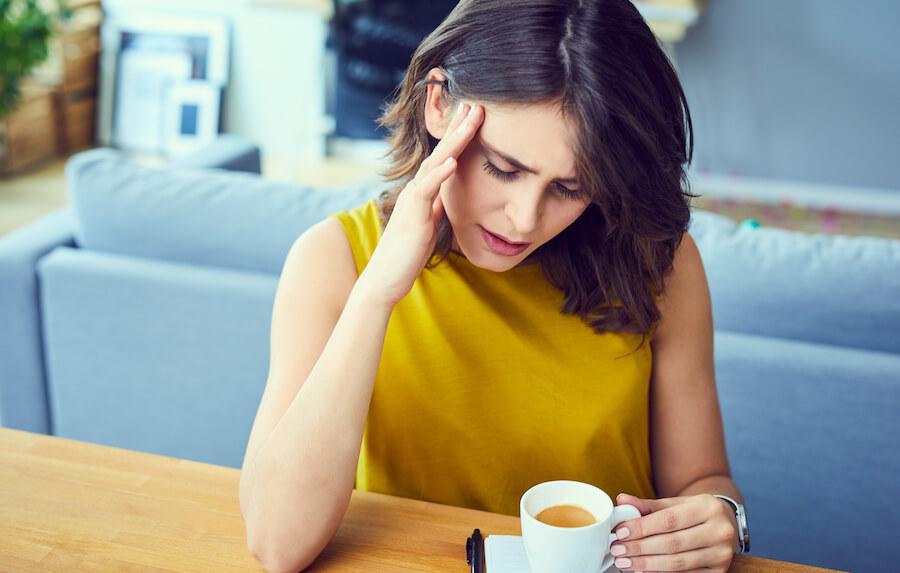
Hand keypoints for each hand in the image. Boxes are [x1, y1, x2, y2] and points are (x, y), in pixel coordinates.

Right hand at [358, 102, 483, 306]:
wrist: (385, 279)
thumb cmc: (405, 255)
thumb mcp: (426, 225)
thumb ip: (434, 208)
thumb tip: (446, 198)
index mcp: (422, 193)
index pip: (444, 158)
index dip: (459, 138)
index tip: (475, 117)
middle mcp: (415, 191)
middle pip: (441, 152)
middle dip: (459, 128)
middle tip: (477, 104)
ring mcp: (413, 202)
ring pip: (435, 164)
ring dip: (454, 142)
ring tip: (470, 121)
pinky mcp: (413, 217)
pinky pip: (426, 191)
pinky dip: (440, 175)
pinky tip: (453, 161)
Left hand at [608, 492, 737, 572]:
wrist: (727, 524)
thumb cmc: (696, 512)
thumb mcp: (676, 503)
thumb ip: (649, 505)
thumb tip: (622, 500)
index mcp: (708, 508)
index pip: (669, 520)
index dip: (642, 528)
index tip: (621, 532)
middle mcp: (720, 531)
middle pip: (672, 544)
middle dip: (640, 548)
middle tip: (618, 550)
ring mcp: (722, 554)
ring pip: (677, 563)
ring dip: (647, 564)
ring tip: (626, 562)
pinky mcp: (720, 571)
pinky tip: (644, 571)